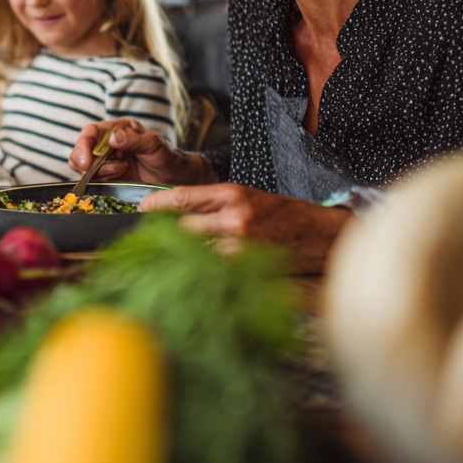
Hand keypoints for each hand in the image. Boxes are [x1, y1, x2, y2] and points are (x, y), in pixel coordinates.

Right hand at [70, 119, 216, 185]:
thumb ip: (135, 139)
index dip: (83, 144)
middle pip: (81, 151)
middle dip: (88, 162)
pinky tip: (121, 176)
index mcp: (117, 130)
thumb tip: (113, 139)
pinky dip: (103, 181)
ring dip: (100, 172)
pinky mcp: (108, 179)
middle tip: (109, 168)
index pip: (91, 132)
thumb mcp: (155, 144)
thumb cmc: (167, 157)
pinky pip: (94, 181)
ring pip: (85, 168)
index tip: (86, 160)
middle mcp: (107, 145)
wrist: (175, 179)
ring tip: (123, 170)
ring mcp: (106, 163)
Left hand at [139, 183, 354, 273]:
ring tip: (174, 257)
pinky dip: (204, 268)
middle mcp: (234, 216)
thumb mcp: (248, 196)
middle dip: (167, 234)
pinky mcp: (248, 265)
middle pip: (182, 227)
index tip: (141, 209)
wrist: (322, 233)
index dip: (155, 204)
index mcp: (231, 193)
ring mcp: (241, 243)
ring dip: (184, 254)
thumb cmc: (283, 213)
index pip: (181, 197)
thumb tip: (177, 212)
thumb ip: (214, 203)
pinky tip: (199, 269)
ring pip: (196, 250)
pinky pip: (214, 267)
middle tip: (154, 239)